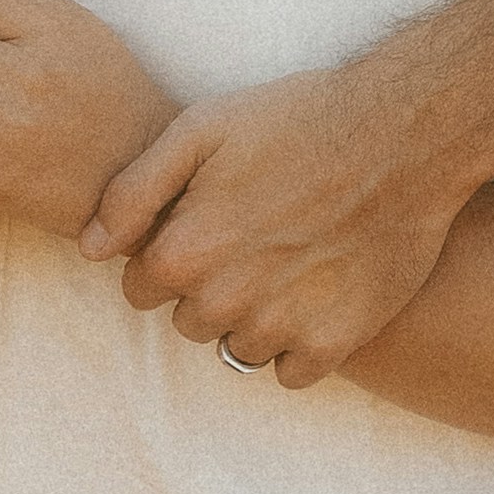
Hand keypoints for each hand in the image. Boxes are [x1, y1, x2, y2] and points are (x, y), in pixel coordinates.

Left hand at [86, 46, 479, 389]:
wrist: (405, 134)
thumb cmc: (297, 120)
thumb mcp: (200, 128)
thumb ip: (131, 191)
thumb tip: (88, 249)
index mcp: (183, 252)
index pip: (140, 289)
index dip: (168, 256)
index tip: (205, 226)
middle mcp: (226, 301)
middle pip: (188, 322)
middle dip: (209, 288)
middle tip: (254, 237)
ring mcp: (282, 328)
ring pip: (238, 349)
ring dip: (253, 317)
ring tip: (290, 260)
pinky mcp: (335, 343)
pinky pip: (290, 373)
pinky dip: (298, 343)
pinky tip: (317, 293)